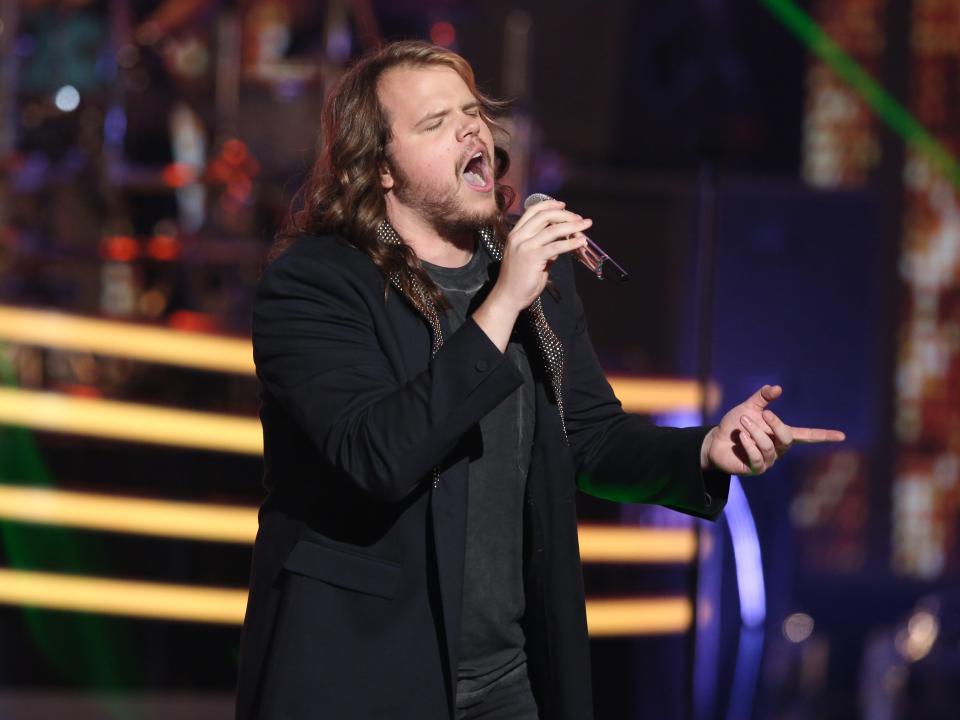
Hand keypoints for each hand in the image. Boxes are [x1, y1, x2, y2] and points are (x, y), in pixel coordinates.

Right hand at [488, 199, 590, 313]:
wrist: (507, 297)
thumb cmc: (518, 281)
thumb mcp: (531, 259)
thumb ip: (545, 248)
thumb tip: (561, 242)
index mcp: (516, 234)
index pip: (533, 211)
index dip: (550, 205)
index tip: (563, 205)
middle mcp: (518, 236)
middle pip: (545, 216)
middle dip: (565, 215)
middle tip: (580, 219)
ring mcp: (525, 246)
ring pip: (553, 229)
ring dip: (572, 226)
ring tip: (585, 226)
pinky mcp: (533, 257)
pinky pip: (556, 246)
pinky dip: (571, 243)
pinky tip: (580, 242)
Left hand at [700, 384, 845, 475]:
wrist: (714, 441)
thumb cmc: (735, 425)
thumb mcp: (749, 408)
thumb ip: (762, 398)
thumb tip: (777, 388)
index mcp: (781, 435)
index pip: (807, 436)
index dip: (823, 435)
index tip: (842, 435)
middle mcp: (778, 449)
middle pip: (787, 438)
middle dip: (775, 424)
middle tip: (762, 413)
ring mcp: (768, 461)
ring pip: (768, 446)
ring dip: (754, 431)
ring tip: (742, 422)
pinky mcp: (755, 469)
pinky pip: (757, 458)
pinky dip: (748, 444)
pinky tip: (739, 437)